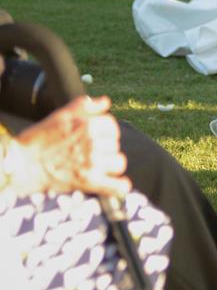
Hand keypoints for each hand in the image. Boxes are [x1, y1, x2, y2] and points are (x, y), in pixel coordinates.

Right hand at [9, 96, 130, 198]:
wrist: (24, 164)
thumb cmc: (40, 138)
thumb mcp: (62, 115)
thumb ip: (86, 106)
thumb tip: (105, 101)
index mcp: (89, 125)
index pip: (112, 126)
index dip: (104, 130)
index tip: (97, 136)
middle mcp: (94, 143)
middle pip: (115, 144)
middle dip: (105, 147)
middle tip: (90, 152)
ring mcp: (92, 164)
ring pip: (118, 162)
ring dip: (110, 164)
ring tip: (99, 166)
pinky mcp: (88, 183)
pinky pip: (115, 186)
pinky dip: (119, 187)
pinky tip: (119, 186)